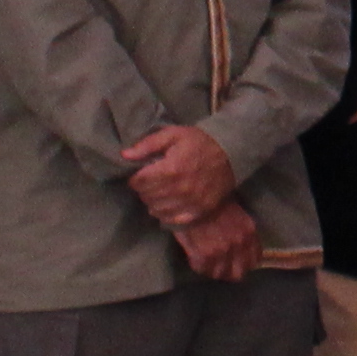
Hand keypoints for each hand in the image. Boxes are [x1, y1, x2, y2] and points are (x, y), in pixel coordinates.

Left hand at [123, 123, 237, 224]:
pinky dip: (166, 214)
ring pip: (156, 210)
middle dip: (144, 189)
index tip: (142, 174)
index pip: (138, 182)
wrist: (231, 154)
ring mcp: (190, 203)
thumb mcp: (173, 135)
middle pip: (146, 196)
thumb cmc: (199, 142)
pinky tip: (169, 204)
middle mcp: (179, 189)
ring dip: (153, 201)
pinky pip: (172, 220)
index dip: (136, 178)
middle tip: (152, 182)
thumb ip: (147, 145)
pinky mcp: (199, 212)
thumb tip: (125, 155)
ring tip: (160, 192)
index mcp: (170, 169)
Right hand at [171, 200, 263, 282]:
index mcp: (249, 232)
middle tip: (221, 266)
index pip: (255, 259)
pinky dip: (197, 265)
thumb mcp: (236, 212)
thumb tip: (238, 243)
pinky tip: (195, 257)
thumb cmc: (213, 199)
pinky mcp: (203, 256)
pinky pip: (202, 269)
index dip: (245, 262)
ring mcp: (221, 252)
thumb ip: (240, 230)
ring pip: (219, 274)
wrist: (194, 196)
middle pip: (239, 273)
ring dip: (212, 269)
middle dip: (230, 271)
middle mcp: (238, 245)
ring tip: (206, 263)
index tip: (237, 261)